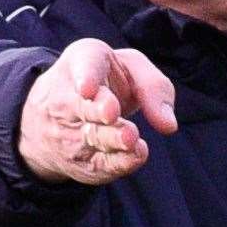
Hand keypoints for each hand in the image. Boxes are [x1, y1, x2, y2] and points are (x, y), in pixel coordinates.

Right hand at [18, 38, 177, 184]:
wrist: (58, 115)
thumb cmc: (105, 82)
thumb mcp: (130, 68)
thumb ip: (153, 87)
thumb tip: (168, 125)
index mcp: (82, 61)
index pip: (83, 65)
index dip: (86, 77)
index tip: (87, 89)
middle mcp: (67, 97)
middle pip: (83, 106)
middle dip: (97, 109)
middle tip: (111, 113)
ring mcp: (68, 132)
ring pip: (91, 138)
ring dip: (110, 139)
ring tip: (130, 138)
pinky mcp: (79, 161)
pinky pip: (98, 165)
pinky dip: (119, 162)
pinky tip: (136, 155)